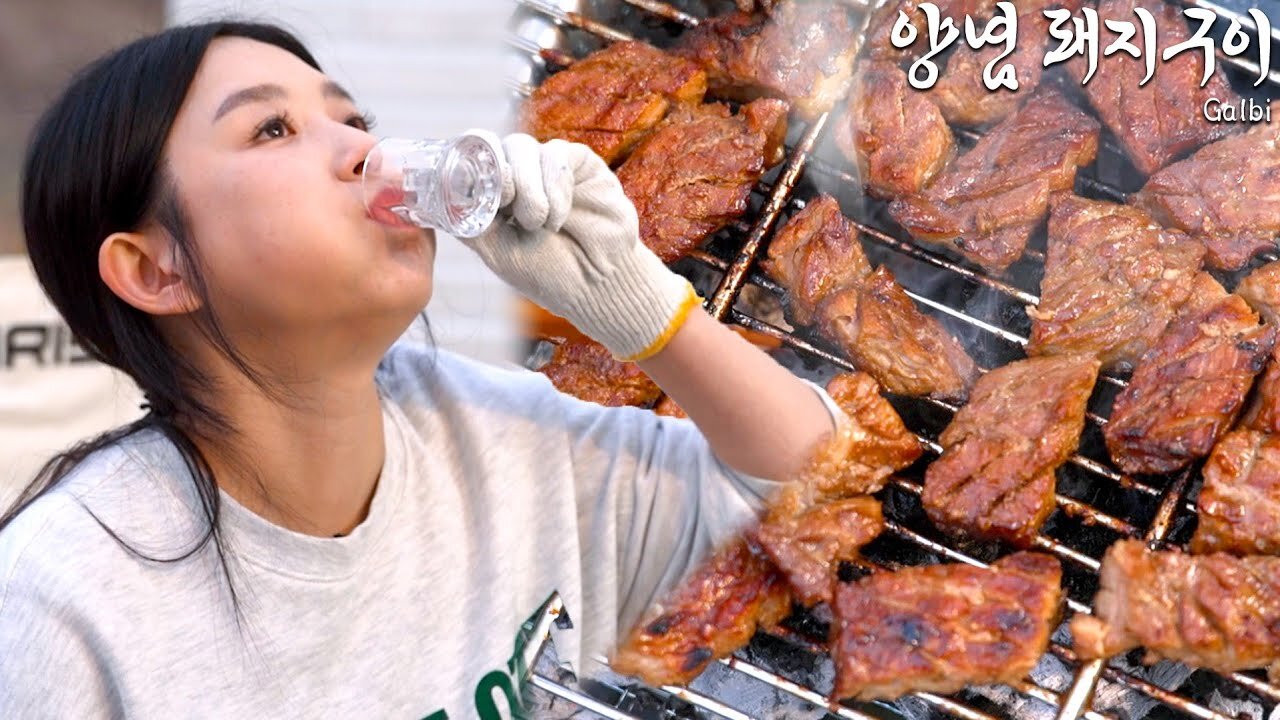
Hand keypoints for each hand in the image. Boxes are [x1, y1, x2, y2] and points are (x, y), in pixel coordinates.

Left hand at [461, 132, 699, 360]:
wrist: (597, 284)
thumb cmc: (548, 272)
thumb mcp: (497, 252)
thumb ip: (471, 221)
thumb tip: (447, 194)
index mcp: (493, 194)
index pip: (470, 161)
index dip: (471, 171)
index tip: (484, 201)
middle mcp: (518, 174)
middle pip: (493, 147)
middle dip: (501, 179)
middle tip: (510, 209)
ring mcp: (546, 166)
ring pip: (522, 146)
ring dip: (528, 187)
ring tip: (540, 223)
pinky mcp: (578, 162)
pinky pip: (556, 154)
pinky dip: (555, 186)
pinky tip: (559, 216)